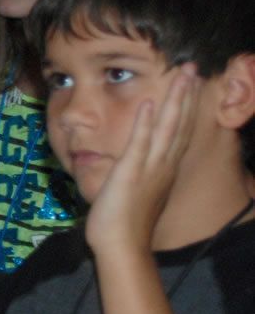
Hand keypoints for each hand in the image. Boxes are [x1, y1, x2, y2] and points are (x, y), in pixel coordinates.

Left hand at [85, 64, 197, 254]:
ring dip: (174, 100)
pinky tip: (150, 103)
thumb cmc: (125, 222)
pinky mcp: (131, 173)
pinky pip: (140, 144)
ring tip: (182, 75)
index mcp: (165, 168)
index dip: (185, 105)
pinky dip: (146, 123)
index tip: (189, 83)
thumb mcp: (139, 190)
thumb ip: (143, 172)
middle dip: (186, 94)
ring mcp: (150, 168)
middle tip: (192, 67)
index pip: (179, 130)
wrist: (121, 246)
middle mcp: (163, 165)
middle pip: (179, 123)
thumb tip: (140, 161)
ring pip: (167, 128)